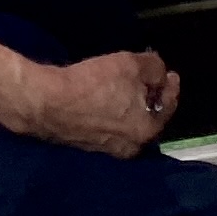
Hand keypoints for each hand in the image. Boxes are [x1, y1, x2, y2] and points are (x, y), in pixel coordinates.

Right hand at [24, 46, 179, 156]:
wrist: (45, 102)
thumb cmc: (93, 84)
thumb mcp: (132, 65)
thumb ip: (155, 68)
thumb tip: (160, 74)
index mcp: (146, 132)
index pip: (168, 107)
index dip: (170, 87)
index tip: (171, 74)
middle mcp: (129, 147)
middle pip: (148, 118)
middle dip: (150, 98)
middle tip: (150, 80)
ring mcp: (106, 149)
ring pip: (127, 123)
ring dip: (130, 105)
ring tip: (128, 86)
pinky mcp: (85, 145)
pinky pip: (108, 125)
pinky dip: (112, 112)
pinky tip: (106, 98)